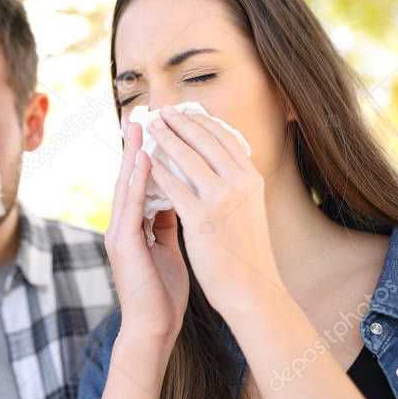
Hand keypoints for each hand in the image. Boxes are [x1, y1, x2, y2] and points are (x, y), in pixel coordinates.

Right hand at [105, 120, 188, 345]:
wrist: (153, 329)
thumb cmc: (163, 294)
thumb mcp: (169, 251)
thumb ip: (167, 225)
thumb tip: (178, 200)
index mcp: (133, 228)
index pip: (139, 184)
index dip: (145, 156)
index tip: (154, 129)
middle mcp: (121, 226)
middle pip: (127, 178)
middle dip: (134, 146)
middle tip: (140, 115)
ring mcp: (118, 234)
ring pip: (125, 186)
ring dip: (132, 155)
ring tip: (139, 126)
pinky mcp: (122, 244)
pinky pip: (130, 206)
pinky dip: (136, 181)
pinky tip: (143, 160)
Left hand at [147, 105, 285, 319]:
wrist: (251, 288)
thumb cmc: (246, 252)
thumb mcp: (248, 209)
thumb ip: (235, 185)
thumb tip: (220, 164)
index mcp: (252, 179)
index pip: (225, 138)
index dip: (203, 121)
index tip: (186, 110)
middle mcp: (240, 184)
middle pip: (205, 141)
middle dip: (181, 122)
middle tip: (162, 111)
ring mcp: (221, 200)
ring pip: (187, 158)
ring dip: (166, 139)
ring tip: (151, 128)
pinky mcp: (202, 219)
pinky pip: (173, 188)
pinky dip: (158, 172)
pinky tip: (145, 164)